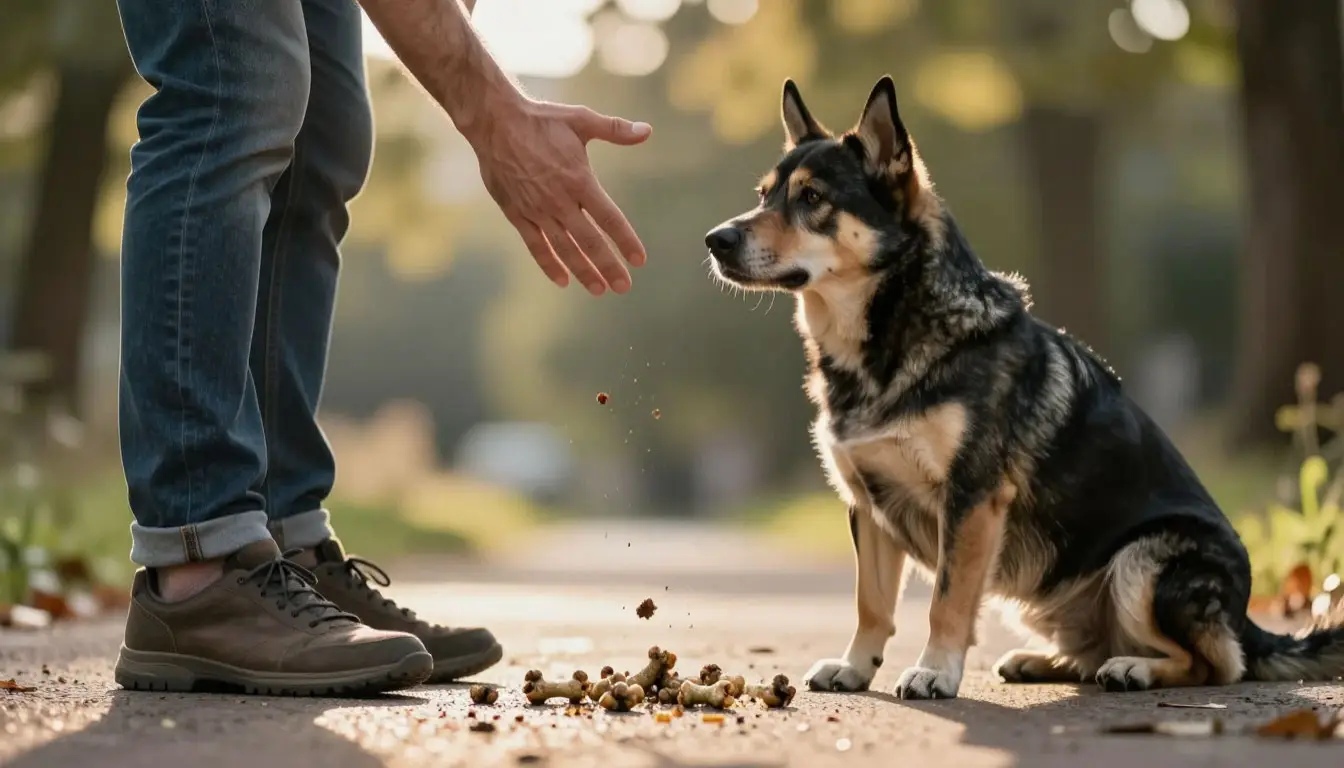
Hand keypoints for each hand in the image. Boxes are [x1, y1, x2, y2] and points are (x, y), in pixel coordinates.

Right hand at [470, 98, 651, 294]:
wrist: (495, 122)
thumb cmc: (541, 120)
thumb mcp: (581, 120)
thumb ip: (615, 130)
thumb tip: (648, 131)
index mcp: (579, 180)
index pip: (609, 218)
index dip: (625, 241)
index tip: (639, 260)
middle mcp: (560, 201)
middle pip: (590, 241)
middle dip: (608, 266)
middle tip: (624, 287)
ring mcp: (537, 210)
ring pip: (564, 249)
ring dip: (583, 271)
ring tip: (599, 290)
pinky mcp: (517, 213)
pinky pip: (535, 245)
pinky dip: (549, 264)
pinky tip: (562, 280)